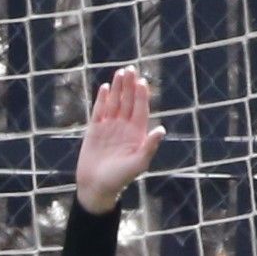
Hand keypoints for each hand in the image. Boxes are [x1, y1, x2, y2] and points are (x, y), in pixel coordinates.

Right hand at [71, 67, 161, 215]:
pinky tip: (105, 87)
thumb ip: (149, 146)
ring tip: (120, 72)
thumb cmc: (119, 178)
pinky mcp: (95, 130)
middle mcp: (124, 128)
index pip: (140, 110)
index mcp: (137, 134)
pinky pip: (99, 111)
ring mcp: (109, 128)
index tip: (142, 81)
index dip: (142, 96)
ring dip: (118, 88)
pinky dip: (102, 99)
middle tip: (130, 69)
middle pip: (128, 102)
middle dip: (130, 86)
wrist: (96, 187)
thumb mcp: (138, 164)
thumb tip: (162, 129)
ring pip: (115, 103)